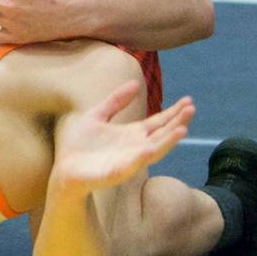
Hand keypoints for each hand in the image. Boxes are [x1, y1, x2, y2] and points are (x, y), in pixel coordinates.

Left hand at [51, 81, 193, 196]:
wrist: (65, 169)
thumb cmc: (80, 145)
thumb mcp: (97, 115)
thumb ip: (115, 101)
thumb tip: (135, 83)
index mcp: (131, 134)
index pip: (158, 122)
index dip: (173, 112)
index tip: (188, 100)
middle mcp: (135, 147)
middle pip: (162, 134)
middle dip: (177, 122)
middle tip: (192, 108)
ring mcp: (129, 160)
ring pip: (154, 150)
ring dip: (168, 140)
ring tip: (183, 128)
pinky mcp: (117, 172)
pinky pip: (132, 164)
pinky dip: (142, 157)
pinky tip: (150, 148)